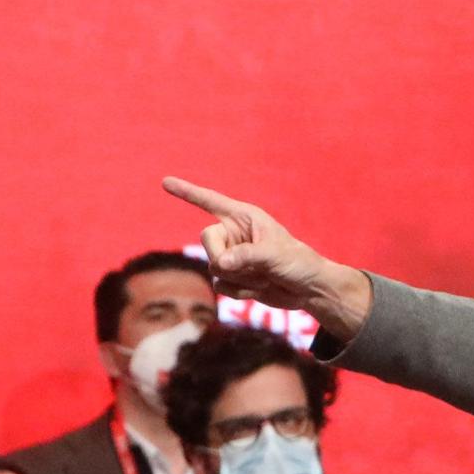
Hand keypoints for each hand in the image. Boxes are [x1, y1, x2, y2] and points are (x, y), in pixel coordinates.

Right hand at [161, 178, 372, 339]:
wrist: (309, 290)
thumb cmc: (299, 263)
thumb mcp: (276, 255)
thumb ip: (247, 256)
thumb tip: (222, 264)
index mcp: (245, 217)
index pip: (210, 201)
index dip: (187, 192)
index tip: (165, 181)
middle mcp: (235, 234)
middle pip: (207, 241)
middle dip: (225, 258)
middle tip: (250, 267)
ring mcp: (233, 256)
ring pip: (213, 267)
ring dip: (239, 278)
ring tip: (264, 276)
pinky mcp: (233, 277)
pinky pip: (220, 285)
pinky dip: (239, 291)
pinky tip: (259, 289)